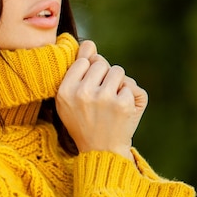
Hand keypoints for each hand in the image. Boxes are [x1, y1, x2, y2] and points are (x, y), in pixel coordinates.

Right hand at [56, 41, 147, 160]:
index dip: (90, 73)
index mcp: (65, 92)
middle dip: (104, 78)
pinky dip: (130, 97)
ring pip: (118, 71)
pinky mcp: (123, 104)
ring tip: (111, 105)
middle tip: (101, 101)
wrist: (102, 152)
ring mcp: (104, 98)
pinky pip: (131, 85)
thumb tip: (89, 43)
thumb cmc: (85, 123)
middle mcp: (83, 93)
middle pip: (102, 63)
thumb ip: (76, 70)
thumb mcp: (70, 100)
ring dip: (118, 85)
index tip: (89, 90)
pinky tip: (122, 113)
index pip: (84, 61)